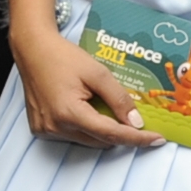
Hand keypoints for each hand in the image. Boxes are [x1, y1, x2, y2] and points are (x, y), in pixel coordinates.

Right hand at [15, 25, 166, 149]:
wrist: (32, 50)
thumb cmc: (64, 58)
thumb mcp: (98, 73)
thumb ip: (118, 99)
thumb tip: (136, 122)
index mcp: (69, 113)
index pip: (111, 134)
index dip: (137, 138)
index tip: (157, 139)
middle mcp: (55, 127)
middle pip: (100, 140)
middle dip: (120, 131)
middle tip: (134, 116)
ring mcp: (46, 131)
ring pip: (87, 140)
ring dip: (102, 129)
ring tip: (102, 104)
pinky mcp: (40, 129)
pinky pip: (72, 135)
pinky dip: (86, 126)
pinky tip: (86, 107)